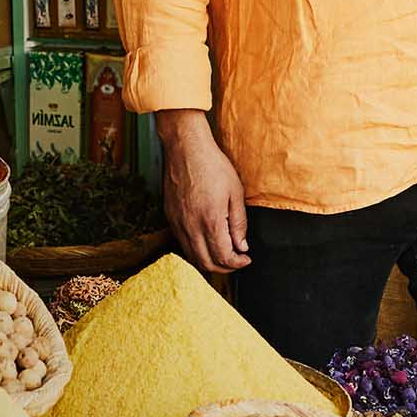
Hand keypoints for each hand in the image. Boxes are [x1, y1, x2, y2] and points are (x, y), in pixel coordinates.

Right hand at [160, 111, 250, 272]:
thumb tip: (242, 246)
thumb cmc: (213, 165)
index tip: (246, 258)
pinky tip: (207, 241)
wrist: (186, 148)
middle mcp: (191, 226)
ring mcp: (178, 223)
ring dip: (209, 261)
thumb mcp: (235, 192)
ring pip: (192, 257)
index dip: (238, 263)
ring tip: (224, 253)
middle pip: (206, 264)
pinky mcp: (170, 218)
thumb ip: (239, 223)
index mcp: (210, 221)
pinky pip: (182, 244)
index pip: (223, 257)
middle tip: (237, 260)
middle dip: (224, 268)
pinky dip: (196, 250)